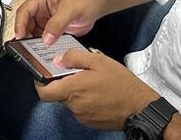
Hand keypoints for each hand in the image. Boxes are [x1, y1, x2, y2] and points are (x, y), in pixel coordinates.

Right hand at [13, 0, 103, 44]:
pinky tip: (44, 51)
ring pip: (32, 33)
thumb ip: (57, 24)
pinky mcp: (51, 30)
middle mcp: (39, 10)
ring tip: (34, 51)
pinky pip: (42, 39)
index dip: (20, 25)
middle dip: (25, 36)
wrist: (94, 5)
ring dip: (33, 42)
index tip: (20, 37)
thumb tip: (46, 38)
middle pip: (25, 24)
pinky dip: (42, 46)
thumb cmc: (83, 0)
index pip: (23, 12)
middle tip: (25, 47)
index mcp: (39, 0)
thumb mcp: (69, 11)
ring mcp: (45, 21)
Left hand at [36, 49, 158, 129]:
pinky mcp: (89, 122)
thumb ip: (74, 57)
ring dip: (74, 91)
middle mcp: (74, 105)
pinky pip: (79, 109)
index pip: (43, 92)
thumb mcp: (98, 60)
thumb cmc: (121, 83)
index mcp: (72, 89)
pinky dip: (83, 100)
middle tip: (75, 72)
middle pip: (57, 94)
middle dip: (62, 83)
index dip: (39, 83)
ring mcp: (81, 116)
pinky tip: (96, 92)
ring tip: (90, 81)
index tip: (43, 73)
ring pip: (69, 101)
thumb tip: (58, 60)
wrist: (140, 107)